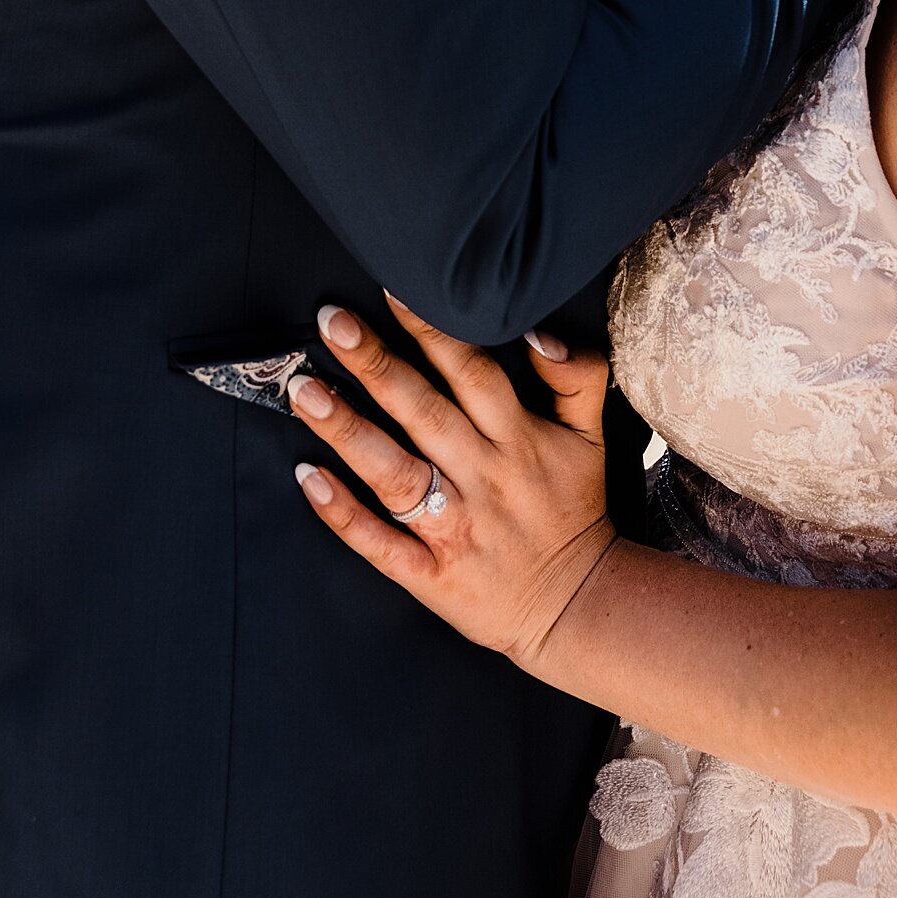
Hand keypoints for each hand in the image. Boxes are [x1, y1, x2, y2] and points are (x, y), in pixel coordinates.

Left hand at [290, 299, 616, 673]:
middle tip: (329, 322)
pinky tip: (308, 479)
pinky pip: (380, 543)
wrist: (578, 607)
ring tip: (304, 391)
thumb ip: (577, 377)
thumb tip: (540, 332)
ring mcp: (454, 527)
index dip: (432, 330)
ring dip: (347, 431)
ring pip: (394, 473)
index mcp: (519, 438)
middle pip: (423, 412)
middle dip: (375, 364)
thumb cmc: (573, 509)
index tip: (393, 290)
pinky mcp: (432, 574)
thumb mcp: (592, 437)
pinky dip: (343, 513)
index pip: (471, 372)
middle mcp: (484, 477)